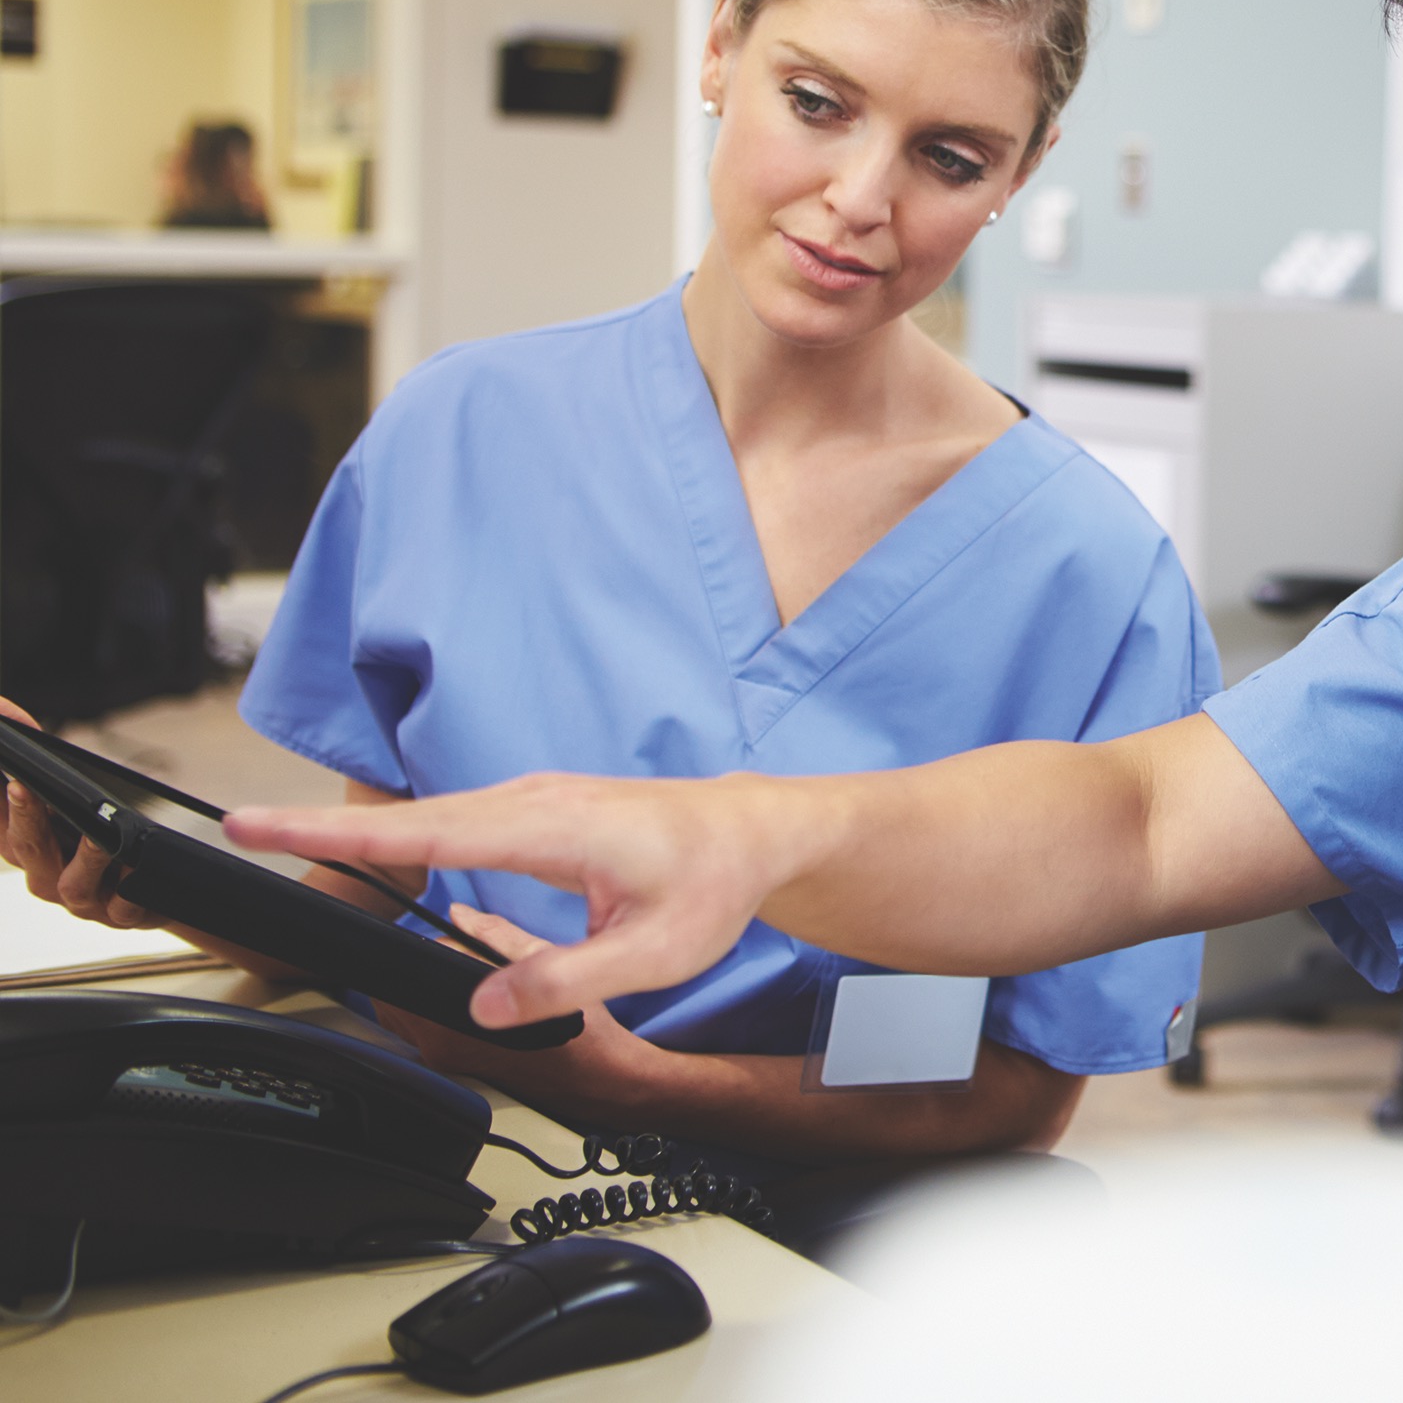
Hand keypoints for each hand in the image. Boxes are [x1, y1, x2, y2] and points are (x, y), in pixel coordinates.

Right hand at [0, 696, 169, 931]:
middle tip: (24, 786)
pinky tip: (136, 869)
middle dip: (24, 816)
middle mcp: (45, 877)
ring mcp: (82, 901)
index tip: (4, 777)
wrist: (160, 887)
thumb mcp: (70, 796)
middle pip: (25, 849)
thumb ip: (38, 765)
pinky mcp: (123, 915)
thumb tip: (8, 714)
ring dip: (84, 856)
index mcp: (26, 848)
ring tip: (100, 833)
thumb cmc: (105, 834)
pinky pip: (123, 908)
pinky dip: (127, 891)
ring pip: (71, 884)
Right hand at [227, 771, 815, 1029]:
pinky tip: (370, 851)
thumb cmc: (712, 884)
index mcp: (552, 829)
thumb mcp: (655, 954)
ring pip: (429, 819)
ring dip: (359, 830)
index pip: (424, 832)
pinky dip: (404, 835)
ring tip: (281, 840)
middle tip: (242, 831)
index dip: (339, 833)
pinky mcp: (532, 815)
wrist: (751, 834)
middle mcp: (533, 803)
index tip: (266, 824)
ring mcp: (531, 803)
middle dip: (323, 824)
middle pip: (408, 819)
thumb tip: (482, 1008)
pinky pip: (453, 824)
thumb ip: (567, 981)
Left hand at [377, 906, 687, 1132]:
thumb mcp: (544, 961)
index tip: (458, 938)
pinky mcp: (450, 1067)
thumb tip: (460, 915)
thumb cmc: (580, 1027)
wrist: (597, 1077)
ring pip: (408, 1011)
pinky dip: (440, 1010)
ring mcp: (442, 1059)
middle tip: (466, 955)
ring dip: (429, 989)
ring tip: (474, 978)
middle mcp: (439, 1043)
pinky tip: (478, 1002)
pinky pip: (425, 1030)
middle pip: (399, 991)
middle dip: (425, 966)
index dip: (432, 944)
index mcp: (455, 1016)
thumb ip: (496, 935)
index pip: (415, 967)